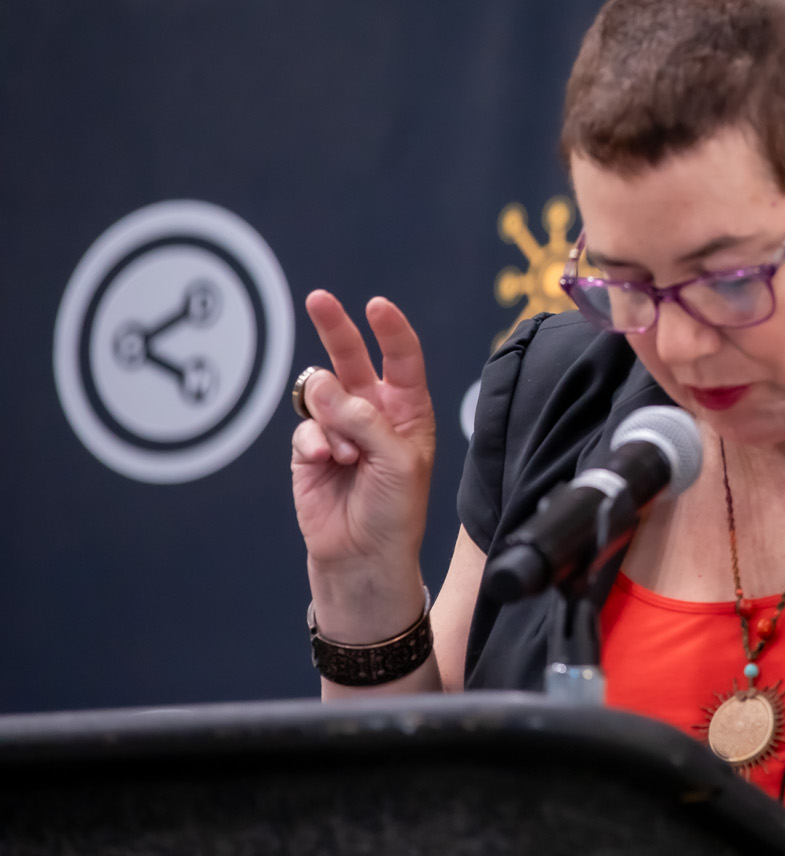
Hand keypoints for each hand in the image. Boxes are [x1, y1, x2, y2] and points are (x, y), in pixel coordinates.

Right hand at [290, 291, 435, 642]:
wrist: (364, 557)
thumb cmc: (396, 511)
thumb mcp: (397, 461)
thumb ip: (364, 419)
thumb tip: (320, 382)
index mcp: (408, 409)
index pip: (402, 358)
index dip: (391, 330)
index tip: (377, 305)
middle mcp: (373, 412)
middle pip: (351, 359)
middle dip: (335, 328)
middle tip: (319, 299)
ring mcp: (338, 428)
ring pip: (321, 395)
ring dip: (332, 421)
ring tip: (347, 456)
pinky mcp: (310, 450)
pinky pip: (305, 429)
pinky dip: (315, 444)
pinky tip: (328, 464)